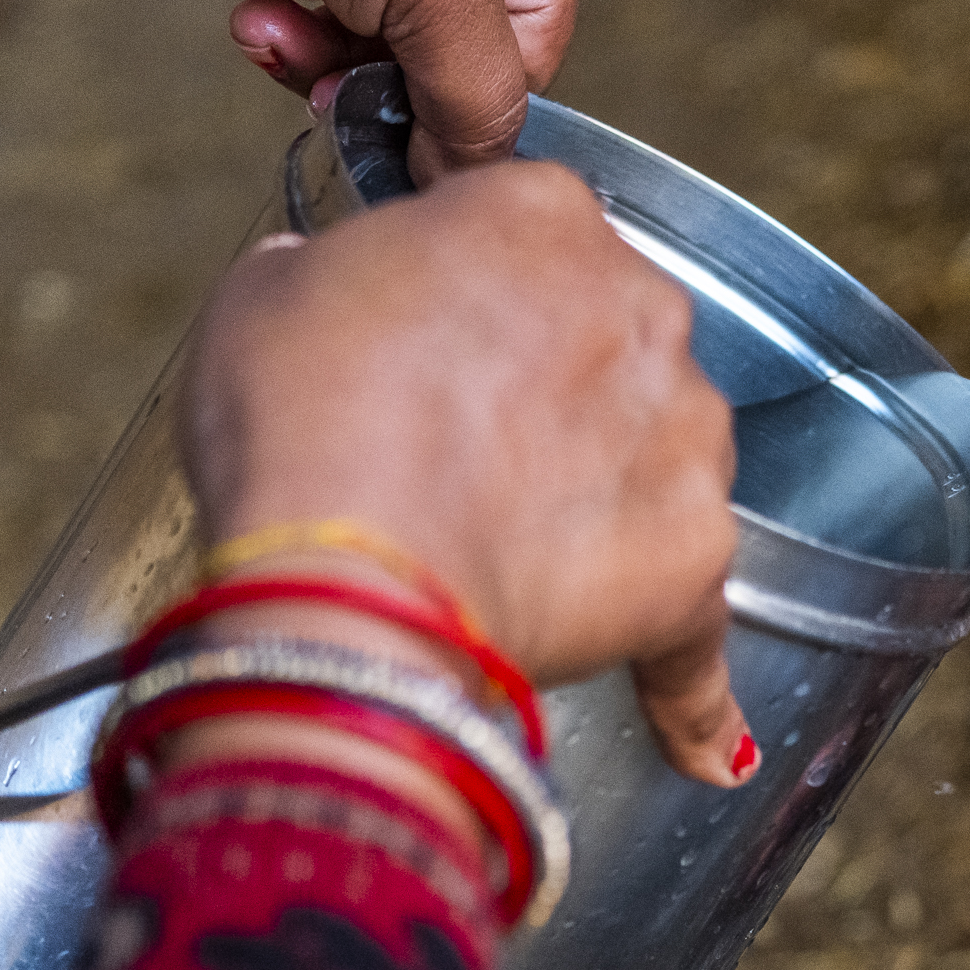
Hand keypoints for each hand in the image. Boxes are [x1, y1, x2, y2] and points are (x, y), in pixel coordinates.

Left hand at [0, 0, 598, 173]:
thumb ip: (472, 100)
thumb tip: (467, 175)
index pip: (526, 65)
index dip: (448, 106)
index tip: (378, 122)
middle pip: (445, 45)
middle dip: (365, 67)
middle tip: (305, 70)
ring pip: (377, 17)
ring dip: (315, 38)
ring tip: (263, 16)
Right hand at [178, 163, 749, 782]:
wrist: (340, 580)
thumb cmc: (296, 430)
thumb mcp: (263, 296)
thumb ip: (326, 275)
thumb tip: (324, 288)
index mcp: (537, 215)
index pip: (527, 240)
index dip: (472, 304)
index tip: (429, 353)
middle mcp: (640, 306)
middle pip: (607, 343)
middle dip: (549, 394)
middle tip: (456, 459)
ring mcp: (685, 434)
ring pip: (656, 464)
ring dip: (602, 507)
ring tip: (507, 570)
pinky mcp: (695, 560)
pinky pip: (698, 636)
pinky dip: (693, 696)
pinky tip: (707, 754)